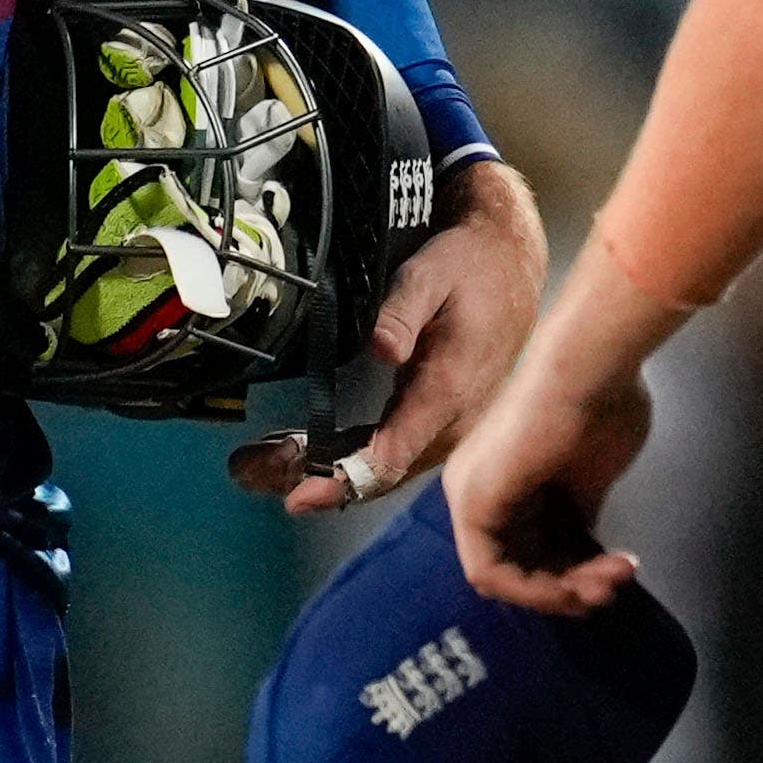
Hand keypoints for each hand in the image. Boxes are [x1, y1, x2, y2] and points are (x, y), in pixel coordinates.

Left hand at [234, 159, 551, 515]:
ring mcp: (450, 427)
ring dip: (324, 471)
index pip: (391, 457)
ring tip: (261, 464)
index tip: (298, 498)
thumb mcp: (431, 274)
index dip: (343, 482)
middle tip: (251, 472)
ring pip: (384, 468)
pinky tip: (305, 453)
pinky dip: (347, 458)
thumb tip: (380, 348)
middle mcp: (453, 423)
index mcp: (447, 391)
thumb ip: (402, 311)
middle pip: (379, 473)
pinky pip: (394, 452)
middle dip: (314, 480)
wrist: (511, 264)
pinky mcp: (442, 421)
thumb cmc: (469, 267)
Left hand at [442, 347, 654, 616]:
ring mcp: (469, 494)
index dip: (574, 572)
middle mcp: (477, 488)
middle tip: (617, 583)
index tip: (619, 571)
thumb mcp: (589, 479)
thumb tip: (583, 552)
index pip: (530, 548)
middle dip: (573, 586)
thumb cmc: (601, 406)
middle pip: (518, 565)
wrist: (592, 367)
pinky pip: (489, 571)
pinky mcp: (473, 502)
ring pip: (505, 576)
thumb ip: (576, 516)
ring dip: (563, 591)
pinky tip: (579, 582)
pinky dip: (536, 588)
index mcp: (503, 479)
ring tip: (611, 580)